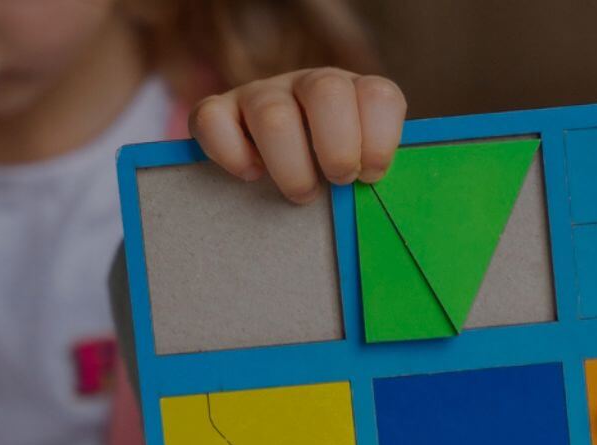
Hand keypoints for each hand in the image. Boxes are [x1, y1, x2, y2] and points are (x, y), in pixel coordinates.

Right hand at [190, 67, 407, 203]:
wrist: (276, 166)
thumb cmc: (327, 173)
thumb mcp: (358, 166)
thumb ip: (373, 175)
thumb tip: (383, 209)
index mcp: (354, 93)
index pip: (379, 95)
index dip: (380, 139)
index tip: (371, 175)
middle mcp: (308, 84)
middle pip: (327, 91)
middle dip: (338, 148)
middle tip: (339, 181)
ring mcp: (261, 93)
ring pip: (273, 114)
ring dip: (291, 164)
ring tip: (301, 193)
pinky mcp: (219, 110)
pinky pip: (213, 118)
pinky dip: (231, 153)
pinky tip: (251, 175)